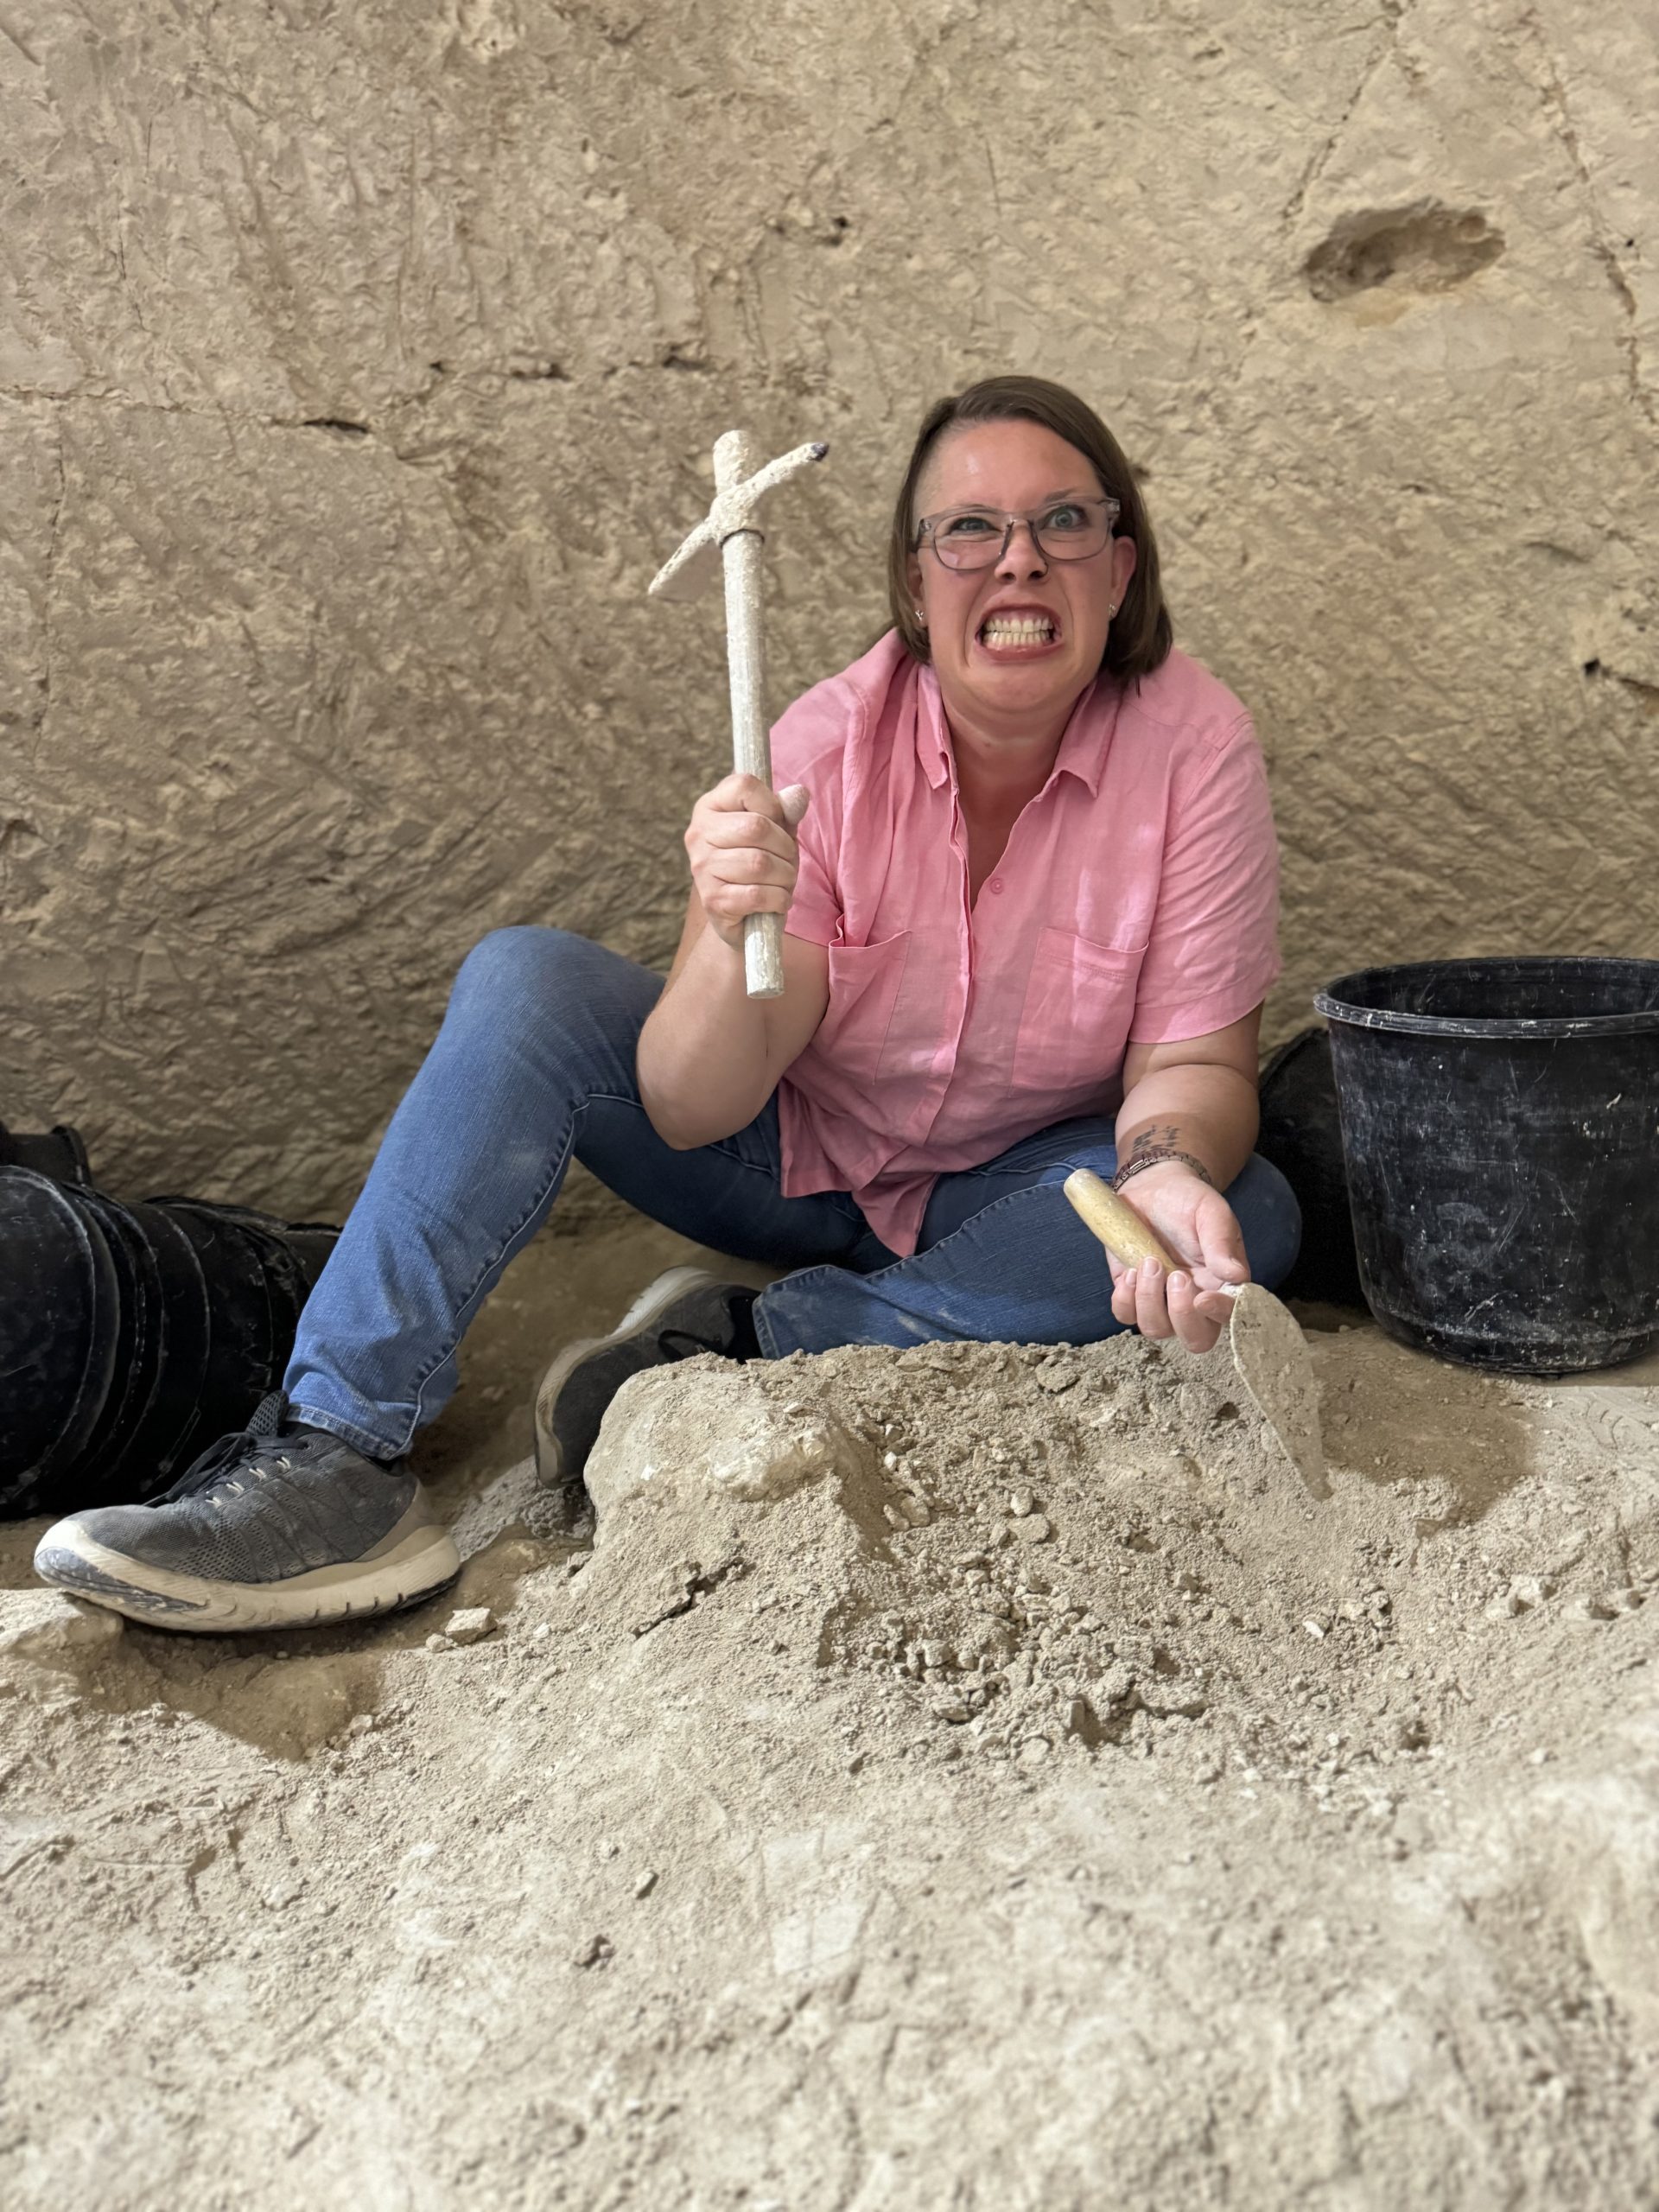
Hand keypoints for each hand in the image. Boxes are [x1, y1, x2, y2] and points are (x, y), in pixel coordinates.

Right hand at [684, 774, 810, 952]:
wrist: (741, 913)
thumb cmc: (759, 861)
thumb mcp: (776, 830)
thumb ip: (786, 811)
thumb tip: (798, 795)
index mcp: (709, 806)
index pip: (744, 786)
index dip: (773, 805)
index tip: (778, 824)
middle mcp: (698, 834)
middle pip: (756, 827)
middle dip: (785, 847)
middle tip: (787, 860)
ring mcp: (701, 868)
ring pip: (759, 864)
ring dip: (785, 876)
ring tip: (783, 881)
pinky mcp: (712, 901)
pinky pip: (757, 895)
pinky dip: (778, 899)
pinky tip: (776, 900)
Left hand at [1105, 1162, 1250, 1352]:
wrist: (1153, 1186)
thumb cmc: (1189, 1200)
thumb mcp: (1211, 1212)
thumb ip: (1222, 1243)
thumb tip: (1236, 1276)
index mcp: (1221, 1284)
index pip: (1229, 1317)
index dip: (1218, 1316)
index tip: (1201, 1297)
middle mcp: (1193, 1300)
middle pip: (1195, 1339)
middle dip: (1182, 1316)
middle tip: (1174, 1276)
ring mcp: (1161, 1300)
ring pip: (1156, 1329)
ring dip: (1149, 1301)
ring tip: (1148, 1262)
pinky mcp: (1131, 1293)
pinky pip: (1125, 1315)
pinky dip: (1125, 1299)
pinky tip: (1131, 1271)